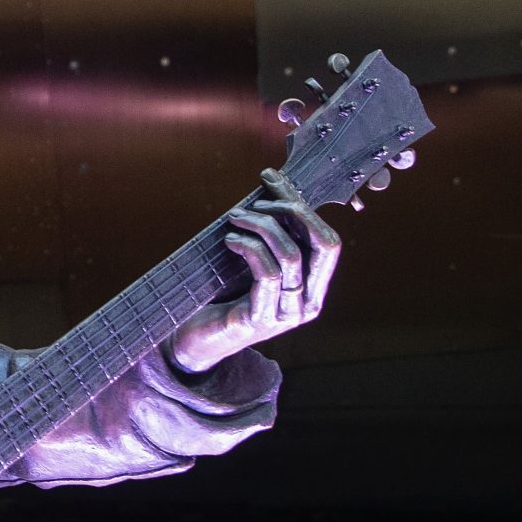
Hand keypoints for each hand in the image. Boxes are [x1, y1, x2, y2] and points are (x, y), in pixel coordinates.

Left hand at [169, 168, 339, 373]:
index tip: (271, 180)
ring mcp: (287, 314)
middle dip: (292, 211)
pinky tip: (230, 240)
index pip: (328, 240)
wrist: (193, 340)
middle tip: (255, 202)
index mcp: (314, 287)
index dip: (302, 205)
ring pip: (291, 255)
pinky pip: (267, 274)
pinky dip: (249, 248)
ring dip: (261, 226)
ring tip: (234, 219)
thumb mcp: (252, 261)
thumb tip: (273, 185)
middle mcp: (308, 302)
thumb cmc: (222, 296)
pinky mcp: (261, 320)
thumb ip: (269, 234)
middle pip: (323, 244)